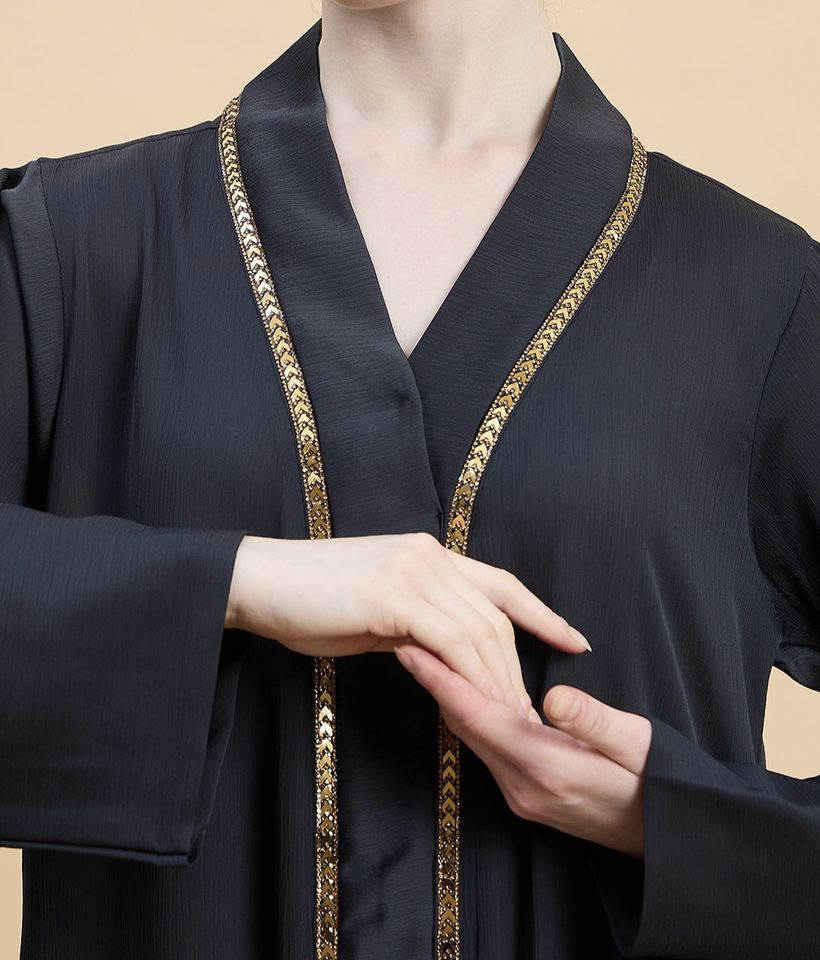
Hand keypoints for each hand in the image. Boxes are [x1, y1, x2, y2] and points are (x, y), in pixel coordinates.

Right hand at [225, 532, 590, 719]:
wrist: (259, 582)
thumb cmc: (309, 601)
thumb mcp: (374, 610)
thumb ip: (415, 625)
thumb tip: (443, 657)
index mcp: (429, 555)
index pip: (501, 584)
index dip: (542, 613)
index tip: (574, 640)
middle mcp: (430, 556)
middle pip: (495, 616)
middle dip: (518, 669)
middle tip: (529, 714)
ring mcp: (414, 571)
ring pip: (479, 631)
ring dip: (498, 681)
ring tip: (509, 722)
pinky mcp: (395, 595)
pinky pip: (450, 642)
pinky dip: (469, 676)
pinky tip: (475, 705)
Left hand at [393, 642, 650, 858]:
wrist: (671, 843)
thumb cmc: (664, 788)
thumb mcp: (641, 746)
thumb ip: (595, 722)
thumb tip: (554, 696)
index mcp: (549, 768)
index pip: (479, 717)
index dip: (441, 680)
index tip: (412, 648)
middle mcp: (524, 786)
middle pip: (465, 726)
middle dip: (434, 680)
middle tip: (407, 635)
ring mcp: (522, 794)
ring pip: (472, 736)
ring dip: (448, 696)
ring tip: (427, 653)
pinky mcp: (526, 793)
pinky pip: (486, 747)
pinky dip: (470, 714)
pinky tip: (463, 688)